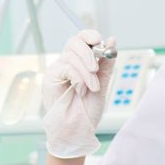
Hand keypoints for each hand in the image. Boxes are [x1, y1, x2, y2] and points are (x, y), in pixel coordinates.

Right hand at [42, 30, 115, 158]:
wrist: (78, 129)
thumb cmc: (88, 109)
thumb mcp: (103, 82)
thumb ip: (107, 62)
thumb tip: (112, 39)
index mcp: (81, 61)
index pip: (82, 38)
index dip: (90, 35)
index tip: (99, 40)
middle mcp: (68, 62)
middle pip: (75, 41)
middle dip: (89, 52)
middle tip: (96, 68)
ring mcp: (58, 69)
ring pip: (72, 55)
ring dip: (87, 72)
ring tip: (93, 87)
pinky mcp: (51, 77)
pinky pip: (67, 67)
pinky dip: (78, 77)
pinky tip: (81, 90)